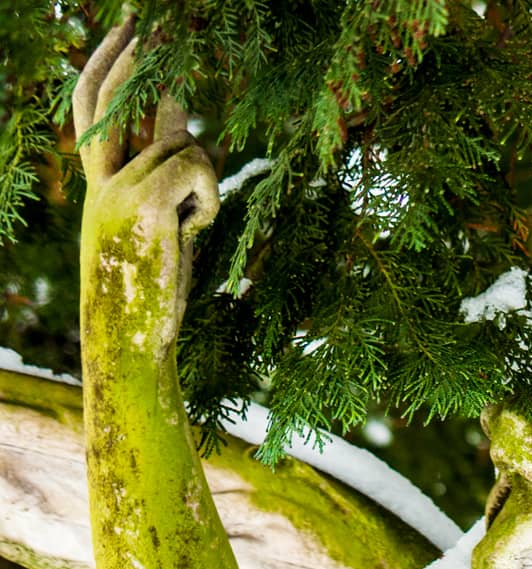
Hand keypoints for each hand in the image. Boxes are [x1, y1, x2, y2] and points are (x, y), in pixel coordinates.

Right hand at [74, 19, 219, 353]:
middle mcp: (98, 184)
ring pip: (183, 145)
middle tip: (152, 22)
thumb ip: (167, 172)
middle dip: (133, 58)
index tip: (133, 37)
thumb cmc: (153, 296)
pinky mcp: (141, 205)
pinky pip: (194, 167)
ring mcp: (114, 192)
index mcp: (99, 188)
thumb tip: (180, 120)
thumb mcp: (163, 224)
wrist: (131, 346)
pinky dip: (209, 198)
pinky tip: (195, 234)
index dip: (110, 68)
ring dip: (204, 182)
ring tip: (192, 229)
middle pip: (109, 102)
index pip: (94, 112)